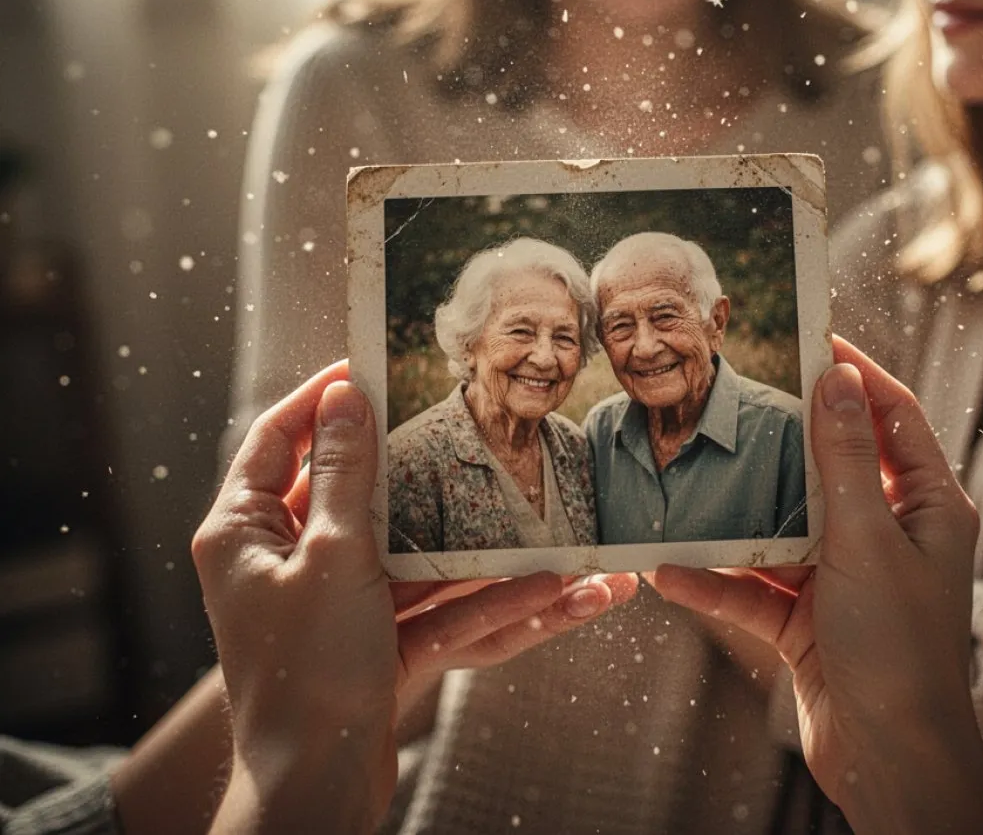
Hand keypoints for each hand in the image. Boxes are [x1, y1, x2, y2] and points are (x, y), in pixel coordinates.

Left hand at [194, 361, 636, 833]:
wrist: (316, 791)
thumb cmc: (306, 673)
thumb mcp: (332, 555)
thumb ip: (345, 473)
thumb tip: (345, 397)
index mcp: (247, 532)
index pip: (276, 438)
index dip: (318, 398)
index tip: (366, 366)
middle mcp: (287, 564)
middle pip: (363, 499)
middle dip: (429, 480)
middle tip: (470, 434)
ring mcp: (336, 609)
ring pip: (419, 565)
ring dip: (488, 561)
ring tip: (557, 542)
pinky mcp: (376, 648)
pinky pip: (439, 615)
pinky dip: (491, 609)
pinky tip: (559, 596)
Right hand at [649, 338, 982, 832]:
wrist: (888, 758)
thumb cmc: (897, 646)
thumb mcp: (867, 539)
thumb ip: (846, 460)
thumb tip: (838, 379)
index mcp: (926, 506)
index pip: (894, 417)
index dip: (858, 375)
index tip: (814, 339)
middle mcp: (888, 535)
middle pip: (829, 469)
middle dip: (781, 444)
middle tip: (731, 404)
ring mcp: (845, 578)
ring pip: (781, 530)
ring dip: (734, 521)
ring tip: (684, 487)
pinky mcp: (808, 621)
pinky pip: (756, 588)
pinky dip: (717, 583)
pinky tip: (670, 571)